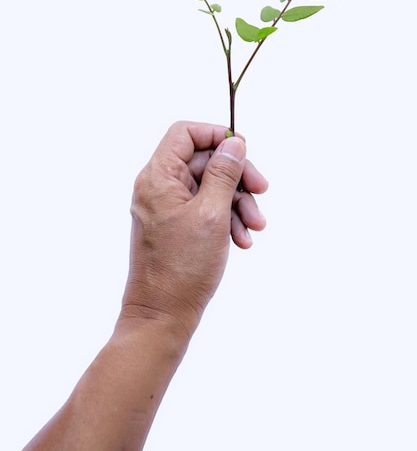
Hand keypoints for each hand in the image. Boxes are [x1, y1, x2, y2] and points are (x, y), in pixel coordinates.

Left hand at [120, 121, 267, 334]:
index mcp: (158, 177)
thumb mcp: (212, 214)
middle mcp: (159, 187)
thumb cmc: (182, 267)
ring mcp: (167, 208)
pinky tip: (242, 241)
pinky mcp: (176, 226)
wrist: (163, 316)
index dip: (216, 135)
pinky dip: (227, 219)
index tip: (244, 149)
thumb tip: (234, 143)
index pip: (185, 133)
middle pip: (204, 161)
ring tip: (255, 227)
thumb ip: (224, 173)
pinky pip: (206, 210)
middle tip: (262, 190)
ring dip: (238, 202)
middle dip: (237, 176)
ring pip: (210, 187)